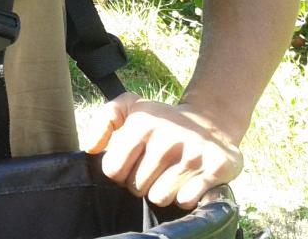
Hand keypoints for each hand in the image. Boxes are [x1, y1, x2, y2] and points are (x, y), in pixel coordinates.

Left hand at [82, 93, 243, 209]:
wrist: (210, 120)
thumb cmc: (161, 120)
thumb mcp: (129, 107)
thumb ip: (104, 121)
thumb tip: (91, 148)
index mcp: (143, 123)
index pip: (113, 170)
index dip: (120, 172)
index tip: (132, 163)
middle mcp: (168, 137)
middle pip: (136, 187)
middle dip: (141, 182)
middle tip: (155, 168)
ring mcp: (194, 153)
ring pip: (159, 198)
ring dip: (162, 191)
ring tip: (169, 174)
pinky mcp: (217, 167)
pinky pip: (185, 201)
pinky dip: (184, 197)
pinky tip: (188, 180)